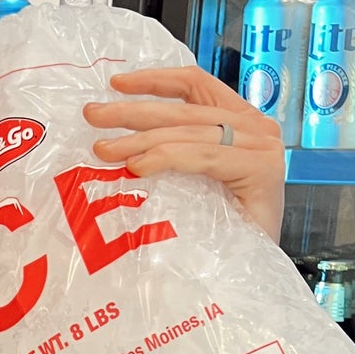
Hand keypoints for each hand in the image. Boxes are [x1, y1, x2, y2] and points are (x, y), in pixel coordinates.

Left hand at [82, 65, 284, 241]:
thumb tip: (116, 141)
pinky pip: (202, 155)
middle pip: (184, 108)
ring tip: (104, 150)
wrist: (254, 273)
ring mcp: (262, 147)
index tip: (115, 84)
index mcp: (240, 124)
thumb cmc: (221, 236)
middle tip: (92, 116)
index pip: (195, 87)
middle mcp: (255, 129)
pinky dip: (167, 157)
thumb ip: (175, 156)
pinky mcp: (262, 169)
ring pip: (189, 131)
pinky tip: (138, 166)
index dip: (155, 80)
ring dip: (140, 138)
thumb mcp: (192, 184)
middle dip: (133, 111)